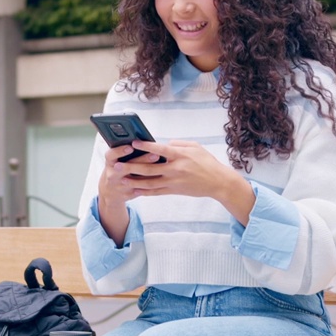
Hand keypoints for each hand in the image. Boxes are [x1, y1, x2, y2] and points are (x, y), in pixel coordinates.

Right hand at [98, 143, 165, 204]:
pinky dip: (152, 183)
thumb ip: (126, 151)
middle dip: (142, 160)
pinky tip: (162, 177)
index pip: (111, 155)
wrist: (110, 191)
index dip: (120, 151)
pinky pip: (141, 189)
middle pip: (127, 167)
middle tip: (155, 154)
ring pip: (136, 180)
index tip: (131, 147)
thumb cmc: (117, 169)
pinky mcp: (128, 194)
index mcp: (110, 162)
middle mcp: (113, 174)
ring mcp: (120, 185)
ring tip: (161, 166)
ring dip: (149, 173)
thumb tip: (144, 140)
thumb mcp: (115, 160)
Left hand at [119, 140, 237, 198]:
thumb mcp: (195, 147)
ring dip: (134, 182)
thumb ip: (177, 144)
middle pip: (149, 169)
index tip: (133, 142)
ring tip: (121, 180)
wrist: (218, 182)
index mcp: (180, 155)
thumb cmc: (207, 161)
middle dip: (131, 167)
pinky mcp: (174, 190)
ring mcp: (174, 181)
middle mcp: (175, 169)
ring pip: (150, 183)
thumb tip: (163, 144)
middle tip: (117, 166)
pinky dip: (145, 192)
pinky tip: (134, 190)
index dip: (146, 146)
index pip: (159, 149)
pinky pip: (156, 192)